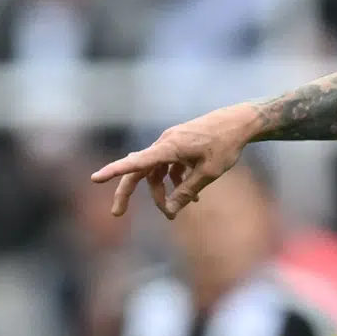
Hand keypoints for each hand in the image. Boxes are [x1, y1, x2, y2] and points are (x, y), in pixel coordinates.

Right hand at [90, 104, 258, 219]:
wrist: (242, 121)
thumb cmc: (226, 145)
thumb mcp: (209, 173)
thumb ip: (187, 191)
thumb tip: (170, 210)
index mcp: (169, 147)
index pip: (136, 162)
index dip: (115, 171)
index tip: (95, 178)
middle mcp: (166, 142)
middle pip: (139, 170)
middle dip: (128, 192)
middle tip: (116, 214)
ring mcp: (172, 142)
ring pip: (156, 171)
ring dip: (161, 192)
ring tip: (174, 212)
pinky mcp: (180, 143)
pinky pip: (169, 165)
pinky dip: (175, 180)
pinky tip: (192, 197)